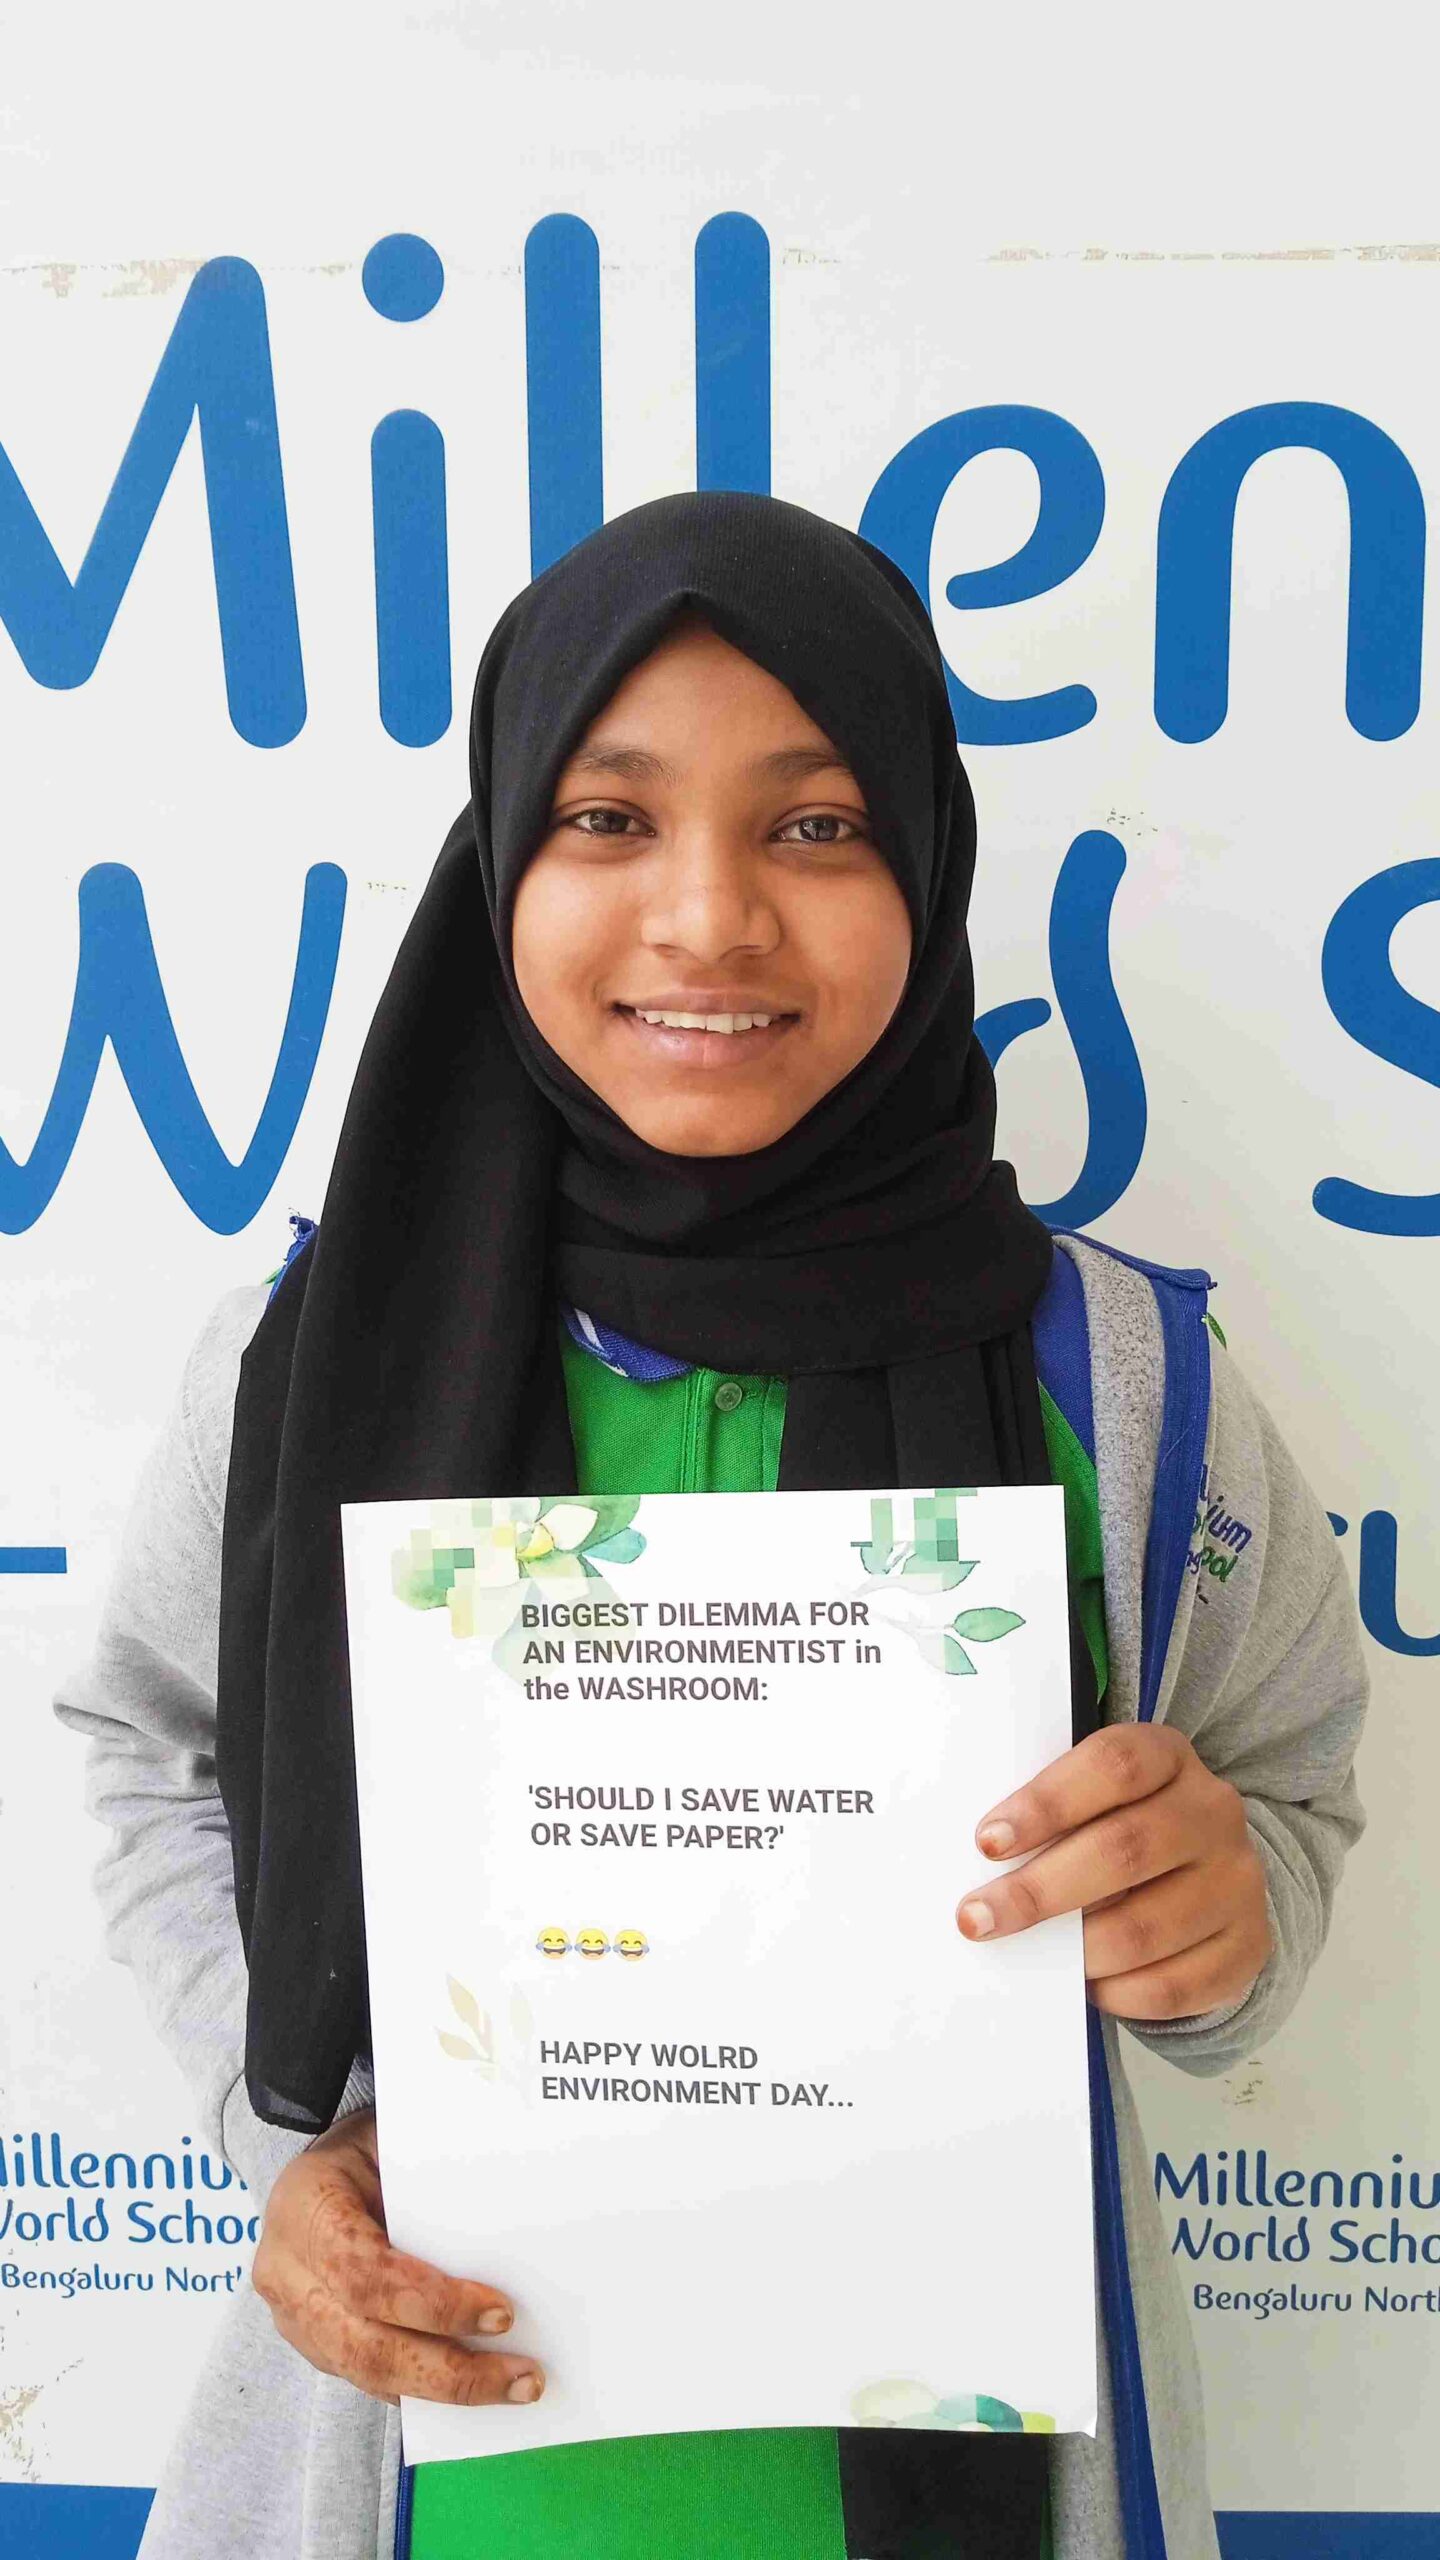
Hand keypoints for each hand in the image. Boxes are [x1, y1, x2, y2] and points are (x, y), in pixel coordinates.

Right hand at [251, 2105, 544, 2407]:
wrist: (317, 2171)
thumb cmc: (365, 2150)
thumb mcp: (394, 2140)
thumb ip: (435, 2178)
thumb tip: (512, 2214)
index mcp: (305, 2206)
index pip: (365, 2272)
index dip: (432, 2302)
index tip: (500, 2312)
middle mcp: (287, 2271)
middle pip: (365, 2344)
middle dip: (448, 2370)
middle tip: (522, 2375)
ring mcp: (294, 2318)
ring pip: (368, 2374)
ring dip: (446, 2391)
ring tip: (513, 2387)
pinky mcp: (313, 2346)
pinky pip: (371, 2381)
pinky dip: (426, 2391)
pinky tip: (477, 2389)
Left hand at [956, 1725, 1272, 2021]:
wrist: (1210, 1876)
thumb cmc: (1124, 1827)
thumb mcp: (1097, 1798)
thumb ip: (1053, 1815)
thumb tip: (985, 1866)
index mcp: (1169, 1756)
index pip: (1113, 1766)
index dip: (1047, 1803)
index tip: (988, 1842)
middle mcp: (1213, 1812)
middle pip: (1125, 1849)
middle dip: (1039, 1891)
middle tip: (977, 1919)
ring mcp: (1237, 1880)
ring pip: (1144, 1928)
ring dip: (1075, 1950)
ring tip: (1034, 1957)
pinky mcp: (1247, 1945)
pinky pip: (1174, 1986)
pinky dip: (1118, 1992)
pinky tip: (1089, 1983)